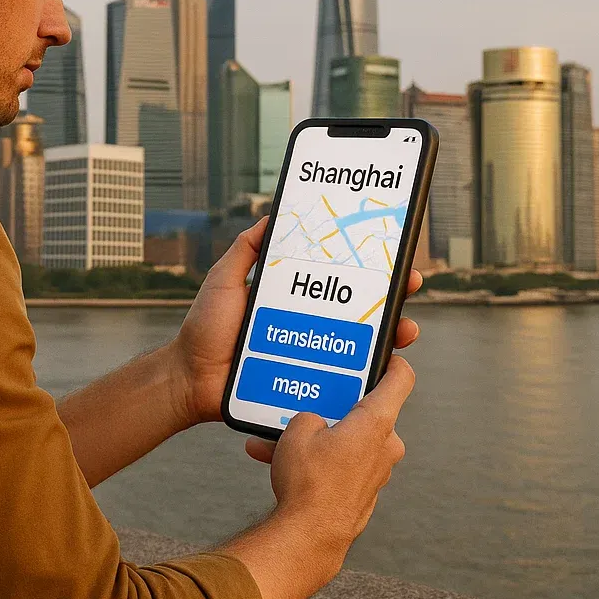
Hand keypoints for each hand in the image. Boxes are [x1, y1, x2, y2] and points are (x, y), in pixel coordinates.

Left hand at [170, 216, 423, 428]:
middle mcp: (310, 325)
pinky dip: (368, 375)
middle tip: (409, 284)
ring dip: (390, 336)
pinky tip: (385, 367)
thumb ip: (245, 250)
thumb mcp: (224, 280)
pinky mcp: (309, 384)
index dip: (367, 267)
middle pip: (361, 311)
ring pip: (362, 347)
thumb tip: (271, 215)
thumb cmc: (205, 329)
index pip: (338, 279)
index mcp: (295, 298)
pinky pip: (344, 380)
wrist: (189, 377)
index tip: (392, 253)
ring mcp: (312, 356)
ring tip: (405, 328)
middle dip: (392, 298)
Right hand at [224, 354, 414, 598]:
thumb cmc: (308, 481)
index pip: (400, 380)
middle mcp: (385, 447)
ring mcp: (376, 473)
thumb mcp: (297, 431)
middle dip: (336, 407)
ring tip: (278, 440)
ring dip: (320, 439)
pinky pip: (340, 467)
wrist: (309, 537)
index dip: (393, 361)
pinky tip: (281, 464)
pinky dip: (318, 463)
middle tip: (308, 401)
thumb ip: (309, 416)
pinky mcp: (363, 494)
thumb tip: (313, 423)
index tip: (385, 353)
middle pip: (366, 413)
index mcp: (376, 423)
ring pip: (348, 442)